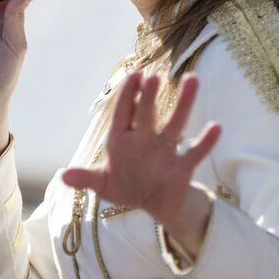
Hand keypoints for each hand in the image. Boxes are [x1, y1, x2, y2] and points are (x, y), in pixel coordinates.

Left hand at [62, 71, 220, 254]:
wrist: (151, 204)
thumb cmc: (125, 186)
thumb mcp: (103, 184)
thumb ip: (85, 179)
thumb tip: (62, 176)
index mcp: (122, 140)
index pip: (123, 113)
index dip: (126, 96)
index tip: (133, 75)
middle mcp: (144, 140)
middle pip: (147, 114)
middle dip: (148, 97)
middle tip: (152, 77)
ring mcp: (164, 151)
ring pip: (175, 124)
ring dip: (183, 103)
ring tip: (192, 79)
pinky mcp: (181, 167)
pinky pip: (195, 152)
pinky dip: (205, 142)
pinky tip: (216, 126)